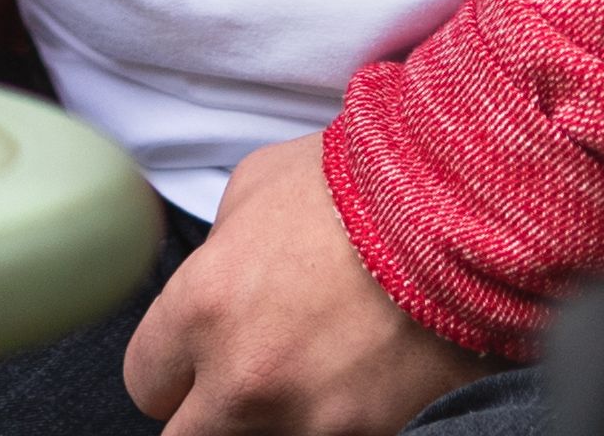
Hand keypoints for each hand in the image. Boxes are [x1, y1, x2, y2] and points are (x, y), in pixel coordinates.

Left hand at [122, 137, 486, 434]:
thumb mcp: (252, 193)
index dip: (172, 369)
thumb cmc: (355, 190)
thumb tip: (213, 285)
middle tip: (242, 379)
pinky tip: (354, 387)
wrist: (458, 215)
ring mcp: (311, 419)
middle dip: (208, 410)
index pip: (145, 381)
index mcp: (201, 308)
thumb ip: (216, 257)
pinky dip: (333, 423)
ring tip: (308, 375)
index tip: (192, 361)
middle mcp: (245, 378)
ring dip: (271, 419)